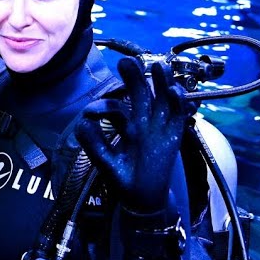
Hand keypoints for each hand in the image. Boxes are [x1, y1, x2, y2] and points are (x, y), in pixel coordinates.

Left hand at [75, 58, 197, 213]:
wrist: (142, 198)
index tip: (91, 112)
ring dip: (161, 83)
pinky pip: (176, 117)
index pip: (116, 108)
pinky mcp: (173, 137)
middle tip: (127, 61)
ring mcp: (159, 128)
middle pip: (140, 94)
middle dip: (135, 78)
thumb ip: (94, 144)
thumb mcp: (105, 161)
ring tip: (159, 66)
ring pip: (161, 100)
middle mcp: (142, 122)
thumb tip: (82, 123)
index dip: (105, 106)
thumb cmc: (123, 177)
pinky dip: (177, 104)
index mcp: (124, 126)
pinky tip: (173, 91)